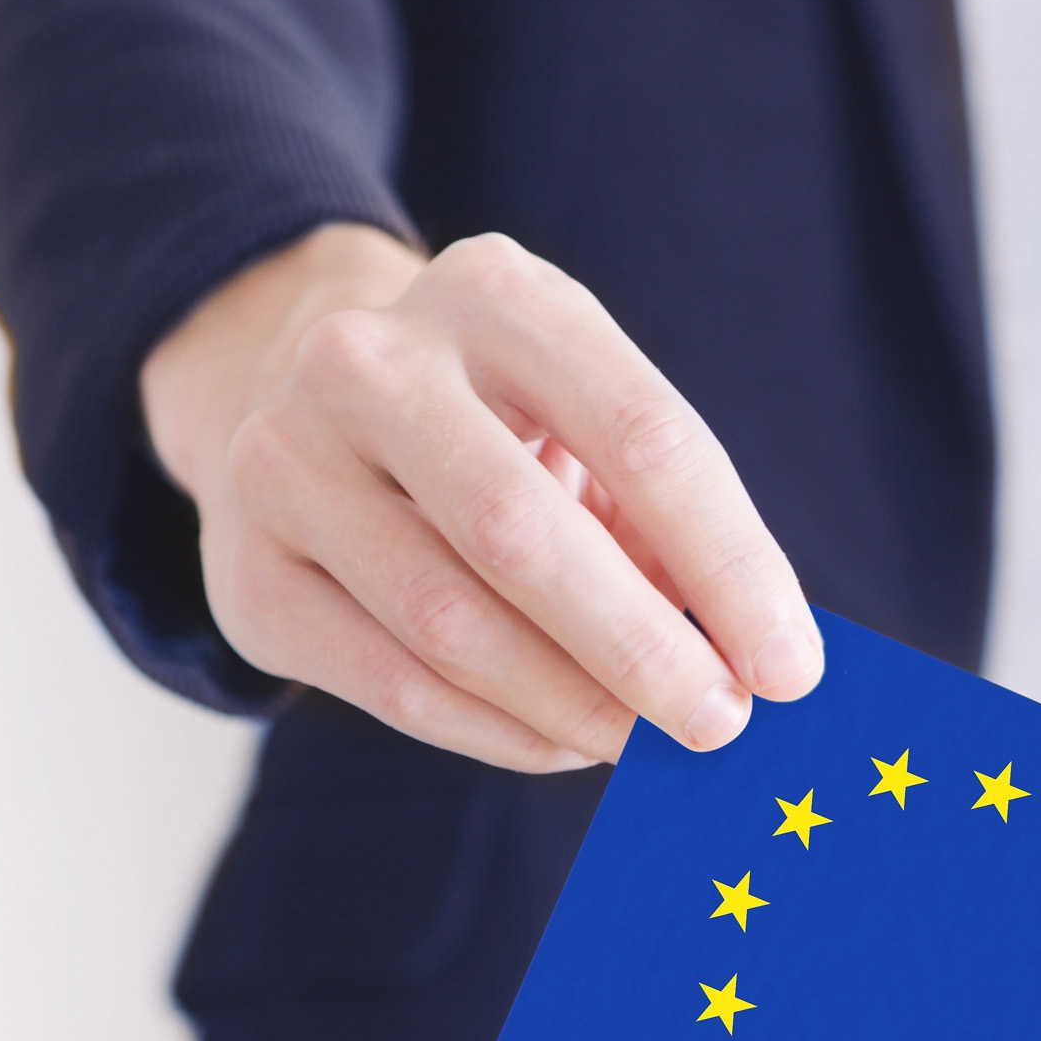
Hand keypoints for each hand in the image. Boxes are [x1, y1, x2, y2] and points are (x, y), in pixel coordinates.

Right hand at [140, 224, 823, 769]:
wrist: (291, 394)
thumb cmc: (497, 425)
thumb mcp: (584, 424)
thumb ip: (664, 528)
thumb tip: (756, 666)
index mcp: (496, 295)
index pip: (644, 437)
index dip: (730, 564)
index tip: (793, 667)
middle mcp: (369, 362)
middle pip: (523, 534)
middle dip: (642, 650)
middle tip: (722, 727)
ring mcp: (286, 463)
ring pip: (450, 625)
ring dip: (573, 708)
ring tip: (648, 745)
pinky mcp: (247, 574)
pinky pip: (394, 684)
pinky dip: (499, 733)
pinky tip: (566, 745)